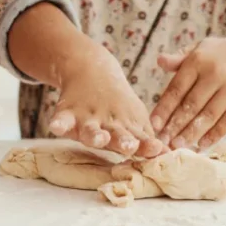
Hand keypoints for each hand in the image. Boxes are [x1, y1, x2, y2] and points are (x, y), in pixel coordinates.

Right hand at [51, 51, 166, 156]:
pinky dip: (58, 124)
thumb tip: (169, 155)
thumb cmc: (119, 106)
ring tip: (97, 139)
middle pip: (117, 136)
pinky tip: (56, 127)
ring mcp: (88, 119)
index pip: (140, 140)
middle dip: (124, 142)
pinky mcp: (68, 114)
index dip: (147, 146)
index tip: (156, 150)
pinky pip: (61, 120)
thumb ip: (148, 141)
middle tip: (129, 146)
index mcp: (128, 129)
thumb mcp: (136, 120)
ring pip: (91, 131)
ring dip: (95, 135)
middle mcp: (109, 125)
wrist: (93, 71)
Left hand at [150, 32, 225, 149]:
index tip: (152, 126)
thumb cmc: (224, 54)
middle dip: (174, 126)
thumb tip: (160, 61)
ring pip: (208, 116)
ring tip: (178, 146)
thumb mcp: (202, 49)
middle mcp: (216, 72)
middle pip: (191, 105)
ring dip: (191, 133)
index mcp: (199, 59)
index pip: (176, 89)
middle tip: (162, 142)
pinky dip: (214, 135)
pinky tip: (202, 144)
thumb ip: (180, 59)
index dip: (163, 109)